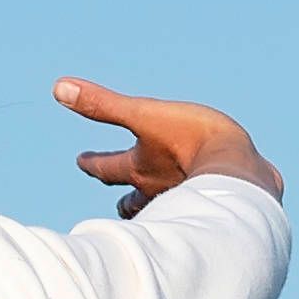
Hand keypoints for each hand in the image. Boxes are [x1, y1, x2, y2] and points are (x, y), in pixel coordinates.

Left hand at [53, 78, 278, 216]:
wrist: (240, 174)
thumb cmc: (192, 140)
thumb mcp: (144, 114)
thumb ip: (102, 105)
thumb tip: (59, 88)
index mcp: (139, 168)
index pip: (106, 168)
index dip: (92, 163)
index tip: (81, 160)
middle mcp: (156, 190)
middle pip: (131, 202)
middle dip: (123, 200)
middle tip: (118, 201)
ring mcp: (184, 200)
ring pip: (161, 210)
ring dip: (154, 209)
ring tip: (155, 210)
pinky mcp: (215, 203)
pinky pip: (197, 208)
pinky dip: (191, 208)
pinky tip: (203, 203)